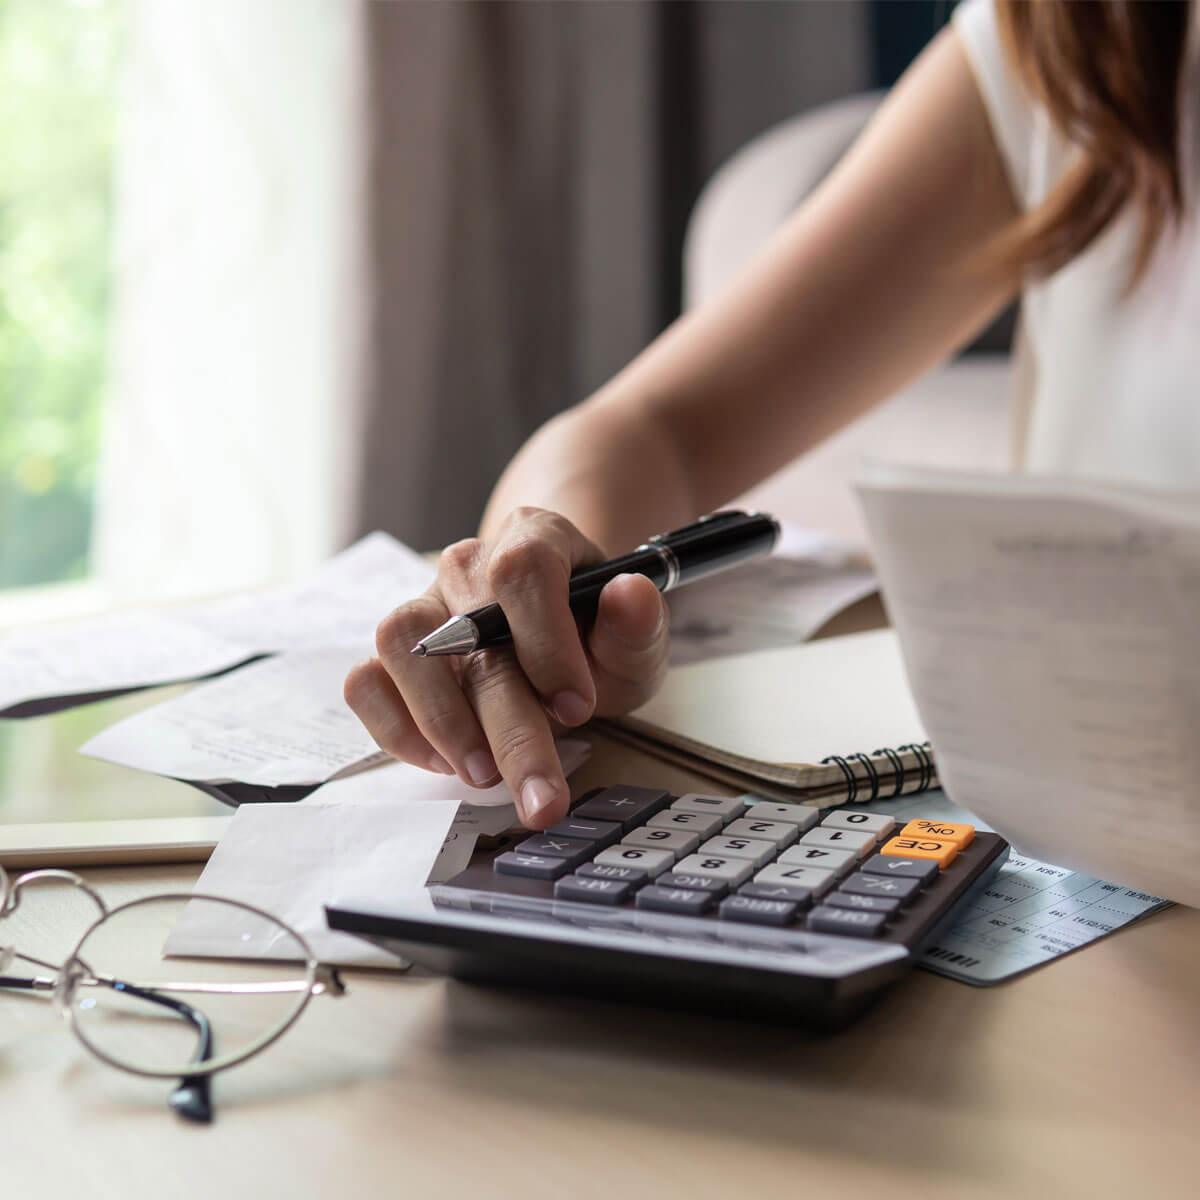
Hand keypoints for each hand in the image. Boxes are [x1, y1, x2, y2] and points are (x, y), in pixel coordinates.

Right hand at [343, 507, 670, 828]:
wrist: (559, 646)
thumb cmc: (594, 639)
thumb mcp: (634, 640)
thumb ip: (638, 623)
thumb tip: (629, 594)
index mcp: (534, 539)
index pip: (523, 568)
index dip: (547, 640)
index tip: (577, 707)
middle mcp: (468, 565)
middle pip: (469, 630)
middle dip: (511, 728)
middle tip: (542, 796)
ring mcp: (423, 606)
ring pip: (401, 645)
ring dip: (442, 721)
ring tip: (484, 774)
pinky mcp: (392, 654)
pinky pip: (366, 682)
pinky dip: (397, 729)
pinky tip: (445, 762)